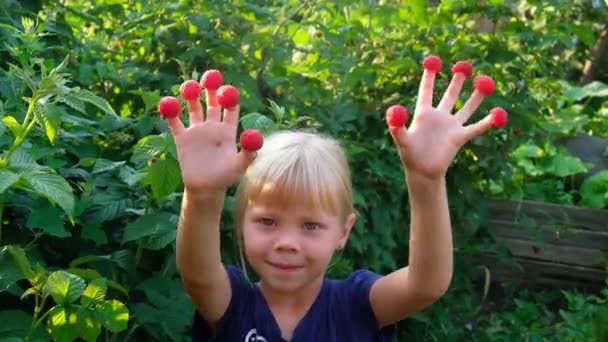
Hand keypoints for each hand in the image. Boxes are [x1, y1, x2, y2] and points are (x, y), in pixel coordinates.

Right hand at [161, 75, 256, 195]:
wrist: (204, 189)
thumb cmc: (225, 178)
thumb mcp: (239, 166)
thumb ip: (248, 152)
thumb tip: (255, 136)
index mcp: (228, 130)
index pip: (230, 108)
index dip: (229, 97)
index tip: (226, 88)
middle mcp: (213, 126)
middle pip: (212, 102)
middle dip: (211, 88)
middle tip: (209, 75)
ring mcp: (197, 130)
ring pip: (194, 106)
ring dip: (192, 94)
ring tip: (189, 85)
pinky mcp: (182, 137)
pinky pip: (175, 120)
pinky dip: (170, 110)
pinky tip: (168, 102)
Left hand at [388, 57, 505, 179]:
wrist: (423, 172)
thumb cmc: (409, 155)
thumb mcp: (401, 139)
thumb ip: (396, 125)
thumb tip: (394, 110)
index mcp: (423, 114)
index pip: (426, 91)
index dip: (429, 76)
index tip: (432, 61)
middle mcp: (439, 117)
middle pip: (450, 94)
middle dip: (457, 80)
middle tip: (464, 65)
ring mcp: (451, 126)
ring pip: (467, 106)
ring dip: (476, 95)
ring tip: (485, 80)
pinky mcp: (460, 137)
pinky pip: (477, 127)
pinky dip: (488, 121)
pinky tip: (498, 113)